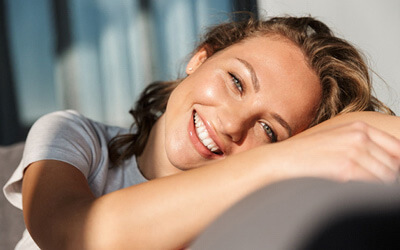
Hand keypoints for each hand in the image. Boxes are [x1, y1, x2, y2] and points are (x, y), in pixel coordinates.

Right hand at [274, 121, 399, 182]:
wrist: (284, 159)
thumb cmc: (307, 152)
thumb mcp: (337, 139)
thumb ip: (361, 146)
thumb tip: (388, 165)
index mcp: (359, 127)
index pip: (396, 147)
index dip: (396, 164)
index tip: (391, 174)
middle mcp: (360, 136)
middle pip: (393, 164)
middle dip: (388, 177)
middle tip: (372, 184)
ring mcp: (354, 151)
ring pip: (386, 176)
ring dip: (378, 186)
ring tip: (360, 188)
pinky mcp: (346, 167)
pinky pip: (372, 184)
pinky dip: (369, 191)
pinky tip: (352, 189)